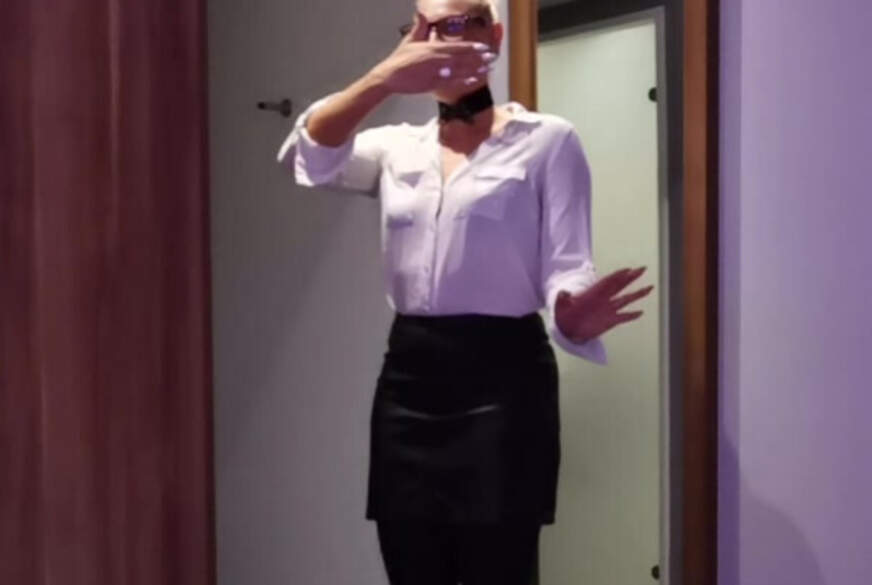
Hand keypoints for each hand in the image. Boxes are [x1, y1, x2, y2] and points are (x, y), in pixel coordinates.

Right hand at [367, 13, 496, 93]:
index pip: (458, 47)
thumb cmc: (399, 59)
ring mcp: (437, 73)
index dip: (472, 48)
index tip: (484, 47)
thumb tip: (422, 14)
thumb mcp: (410, 39)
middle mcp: (438, 59)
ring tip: (488, 69)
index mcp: (434, 48)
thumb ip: (420, 27)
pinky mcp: (434, 84)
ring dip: (476, 69)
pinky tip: (474, 80)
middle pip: (463, 58)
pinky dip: (464, 81)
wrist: (390, 76)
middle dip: (479, 58)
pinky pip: (453, 83)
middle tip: (492, 58)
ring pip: (461, 71)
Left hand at [554, 266, 653, 343]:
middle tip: (642, 269)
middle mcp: (603, 299)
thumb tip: (562, 293)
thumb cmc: (564, 315)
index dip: (617, 275)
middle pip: (620, 285)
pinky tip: (641, 312)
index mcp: (593, 294)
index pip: (607, 282)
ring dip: (637, 294)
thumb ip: (562, 299)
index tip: (628, 269)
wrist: (568, 328)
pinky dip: (631, 315)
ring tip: (650, 288)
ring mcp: (608, 309)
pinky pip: (623, 317)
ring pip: (626, 299)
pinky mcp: (610, 321)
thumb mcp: (561, 306)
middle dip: (631, 277)